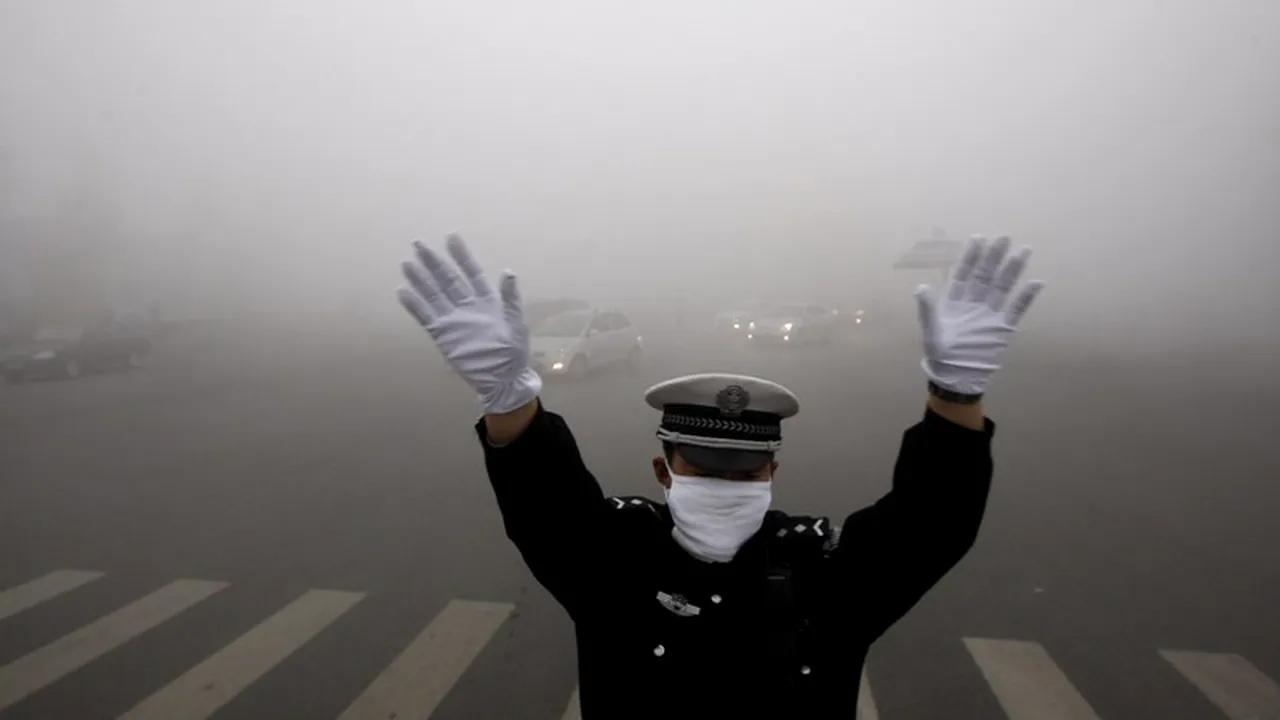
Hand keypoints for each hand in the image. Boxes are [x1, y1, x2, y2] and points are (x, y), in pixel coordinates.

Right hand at [397, 234, 541, 413]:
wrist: (502, 379)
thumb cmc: (513, 352)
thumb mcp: (516, 323)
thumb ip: (510, 298)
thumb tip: (508, 271)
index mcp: (486, 300)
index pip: (471, 272)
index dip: (462, 255)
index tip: (451, 236)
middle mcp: (467, 305)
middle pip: (447, 279)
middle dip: (434, 262)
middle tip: (418, 243)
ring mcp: (453, 319)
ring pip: (434, 294)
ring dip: (421, 279)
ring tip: (407, 264)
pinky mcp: (443, 335)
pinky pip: (426, 317)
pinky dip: (415, 305)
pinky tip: (403, 292)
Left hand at [914, 236, 1044, 395]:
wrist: (957, 379)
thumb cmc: (940, 355)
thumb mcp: (931, 331)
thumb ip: (927, 309)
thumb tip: (920, 286)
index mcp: (955, 302)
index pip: (964, 274)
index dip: (971, 257)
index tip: (978, 238)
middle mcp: (974, 303)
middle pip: (985, 276)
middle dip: (994, 257)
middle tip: (1004, 237)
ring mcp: (990, 314)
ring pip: (1002, 287)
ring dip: (1013, 269)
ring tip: (1024, 250)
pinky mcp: (1003, 328)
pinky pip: (1016, 309)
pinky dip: (1026, 296)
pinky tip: (1036, 281)